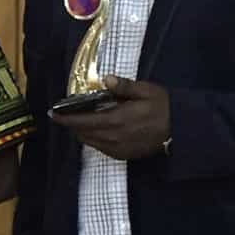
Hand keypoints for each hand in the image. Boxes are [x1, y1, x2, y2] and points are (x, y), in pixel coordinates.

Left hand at [50, 75, 170, 160]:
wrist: (181, 130)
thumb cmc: (164, 107)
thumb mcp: (146, 91)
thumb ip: (123, 86)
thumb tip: (105, 79)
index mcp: (116, 120)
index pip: (82, 121)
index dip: (65, 119)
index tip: (53, 114)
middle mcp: (113, 137)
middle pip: (83, 133)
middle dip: (72, 125)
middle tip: (66, 115)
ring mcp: (118, 149)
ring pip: (90, 142)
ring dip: (83, 132)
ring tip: (80, 121)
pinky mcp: (123, 155)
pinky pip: (101, 149)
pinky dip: (94, 140)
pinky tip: (97, 131)